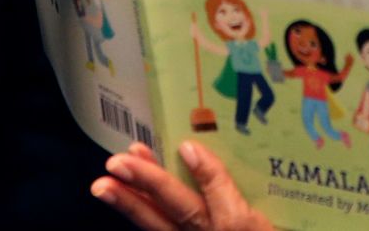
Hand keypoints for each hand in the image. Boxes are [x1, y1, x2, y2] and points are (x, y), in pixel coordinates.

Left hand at [92, 141, 273, 230]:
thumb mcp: (264, 220)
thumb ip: (241, 193)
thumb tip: (209, 156)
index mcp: (242, 226)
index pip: (223, 196)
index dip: (206, 172)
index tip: (187, 146)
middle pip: (181, 209)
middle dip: (150, 183)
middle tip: (118, 162)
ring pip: (158, 227)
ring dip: (129, 204)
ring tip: (103, 185)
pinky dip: (140, 217)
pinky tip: (122, 199)